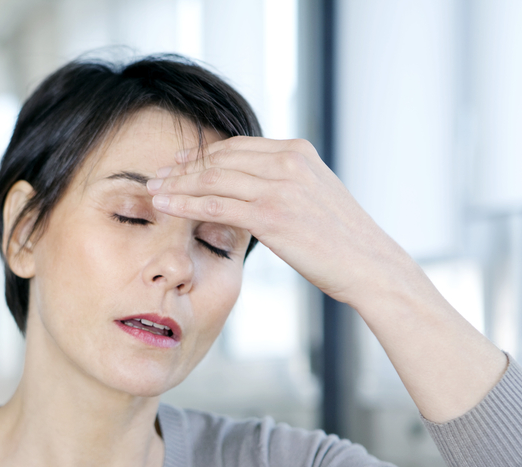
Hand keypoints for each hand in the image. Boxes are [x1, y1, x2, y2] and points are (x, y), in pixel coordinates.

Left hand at [147, 136, 413, 307]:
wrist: (369, 264)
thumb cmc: (343, 240)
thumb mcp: (316, 196)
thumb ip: (287, 184)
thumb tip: (255, 189)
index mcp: (297, 152)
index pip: (237, 146)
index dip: (203, 154)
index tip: (179, 162)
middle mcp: (287, 162)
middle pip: (219, 158)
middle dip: (182, 167)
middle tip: (156, 176)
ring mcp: (278, 187)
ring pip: (212, 179)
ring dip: (176, 184)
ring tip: (153, 191)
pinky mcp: (270, 215)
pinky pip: (215, 205)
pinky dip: (185, 203)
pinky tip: (165, 206)